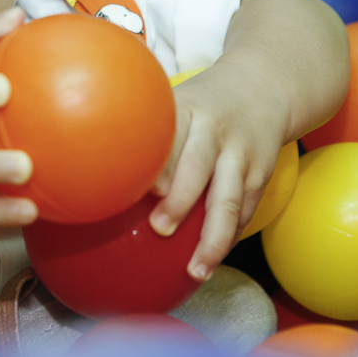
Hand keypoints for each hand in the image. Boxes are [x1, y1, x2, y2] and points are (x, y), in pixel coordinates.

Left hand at [147, 61, 287, 282]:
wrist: (262, 88)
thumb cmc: (200, 104)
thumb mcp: (174, 102)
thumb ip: (145, 131)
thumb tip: (95, 171)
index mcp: (186, 109)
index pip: (171, 135)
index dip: (159, 161)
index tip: (145, 187)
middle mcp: (215, 130)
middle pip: (198, 166)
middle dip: (180, 200)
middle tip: (160, 228)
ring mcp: (241, 154)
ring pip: (230, 199)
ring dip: (213, 238)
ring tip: (196, 269)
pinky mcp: (261, 174)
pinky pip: (245, 211)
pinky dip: (229, 237)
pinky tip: (211, 260)